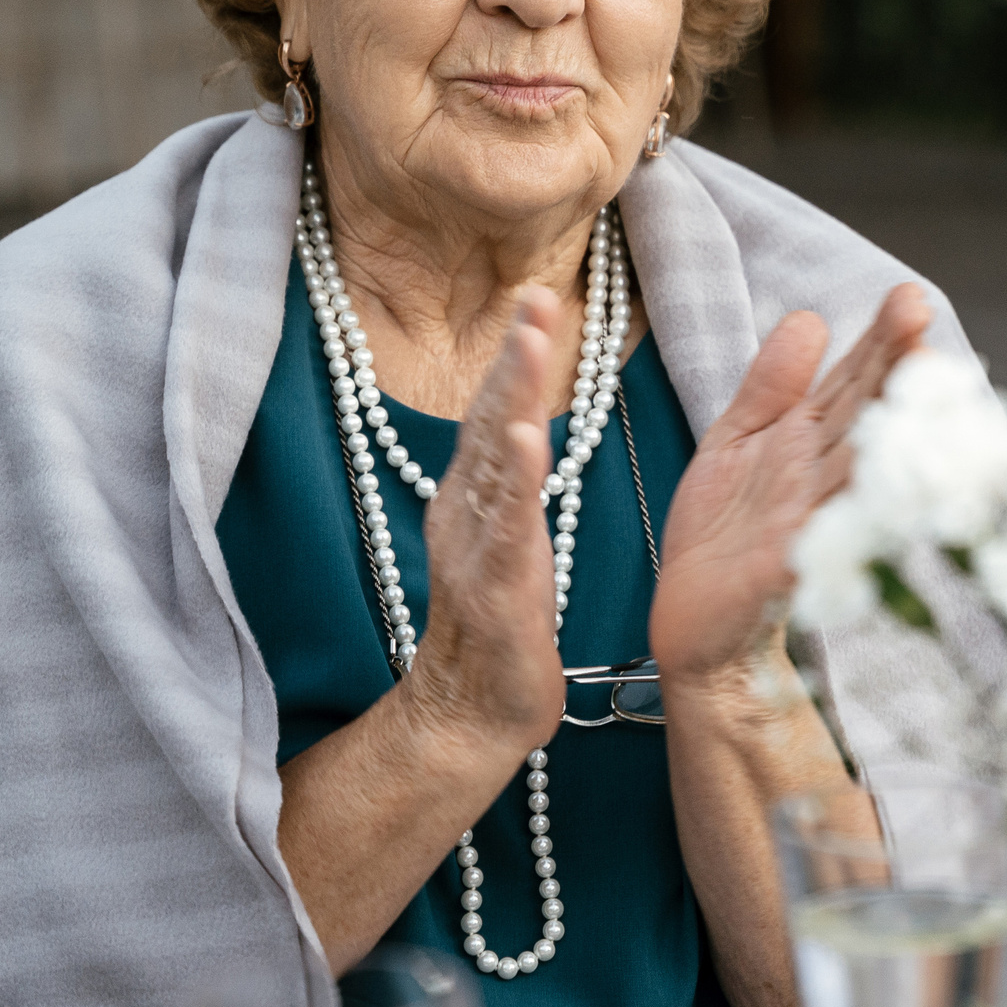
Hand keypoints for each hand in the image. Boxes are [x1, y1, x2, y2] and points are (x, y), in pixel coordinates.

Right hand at [402, 287, 566, 760]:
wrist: (475, 711)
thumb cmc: (503, 619)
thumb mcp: (511, 533)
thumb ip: (513, 477)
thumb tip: (522, 417)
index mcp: (477, 496)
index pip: (497, 411)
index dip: (515, 353)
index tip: (538, 295)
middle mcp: (468, 511)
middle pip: (490, 420)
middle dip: (514, 355)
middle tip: (536, 296)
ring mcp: (476, 548)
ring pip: (494, 463)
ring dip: (512, 399)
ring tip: (530, 344)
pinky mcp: (493, 591)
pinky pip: (504, 530)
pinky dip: (514, 485)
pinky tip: (526, 445)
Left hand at [649, 283, 933, 692]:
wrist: (694, 622)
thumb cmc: (723, 534)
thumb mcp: (736, 440)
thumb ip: (771, 384)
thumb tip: (813, 317)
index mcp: (805, 441)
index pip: (850, 382)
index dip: (879, 341)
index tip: (908, 297)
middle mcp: (816, 477)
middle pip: (860, 413)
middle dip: (889, 364)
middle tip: (918, 312)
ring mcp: (807, 522)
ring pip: (851, 465)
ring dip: (881, 426)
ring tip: (910, 382)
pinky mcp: (785, 567)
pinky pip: (817, 532)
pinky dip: (842, 510)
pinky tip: (865, 481)